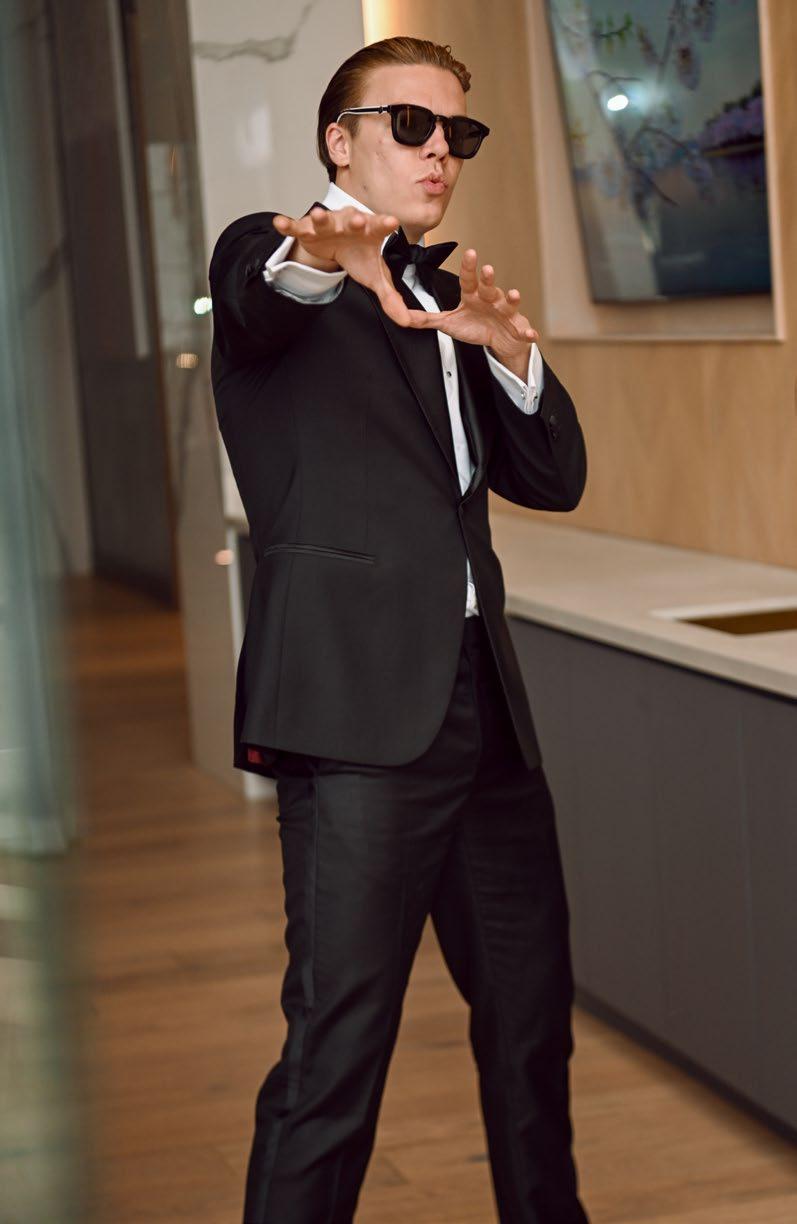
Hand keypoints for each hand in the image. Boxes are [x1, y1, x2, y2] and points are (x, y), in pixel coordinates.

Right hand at [272, 205, 414, 325]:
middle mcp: (349, 223)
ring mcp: (327, 225)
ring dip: (320, 218)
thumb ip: (390, 297)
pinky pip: (295, 226)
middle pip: (353, 220)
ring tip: (317, 215)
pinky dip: (287, 225)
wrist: (336, 245)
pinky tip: (279, 223)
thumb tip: (407, 321)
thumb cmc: (359, 255)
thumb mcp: (375, 277)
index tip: (392, 222)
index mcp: (370, 232)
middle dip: (354, 220)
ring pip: (323, 220)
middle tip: (358, 220)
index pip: (380, 227)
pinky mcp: (306, 230)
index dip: (384, 224)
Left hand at [403, 249, 539, 360]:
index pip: (469, 279)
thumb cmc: (476, 326)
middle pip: (489, 286)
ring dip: (512, 298)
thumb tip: (404, 317)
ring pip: (509, 303)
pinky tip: (532, 335)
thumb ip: (427, 319)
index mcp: (473, 295)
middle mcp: (491, 299)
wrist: (501, 340)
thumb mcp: (449, 324)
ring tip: (513, 294)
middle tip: (486, 269)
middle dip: (488, 278)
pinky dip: (528, 333)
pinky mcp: (518, 329)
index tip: (469, 253)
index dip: (469, 267)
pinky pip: (524, 330)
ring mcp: (506, 313)